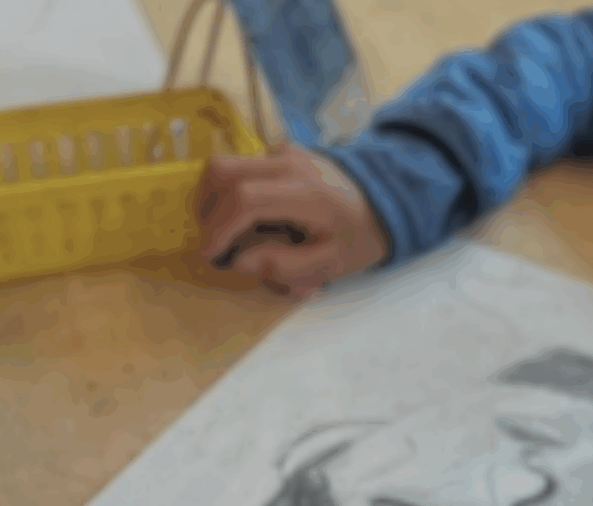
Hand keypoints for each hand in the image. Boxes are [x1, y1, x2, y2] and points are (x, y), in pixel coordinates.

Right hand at [197, 142, 389, 297]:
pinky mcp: (281, 151)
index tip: (210, 254)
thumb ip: (286, 267)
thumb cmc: (358, 237)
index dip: (219, 227)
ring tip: (224, 229)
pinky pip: (242, 164)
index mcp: (306, 193)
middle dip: (207, 209)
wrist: (384, 201)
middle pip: (224, 170)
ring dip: (214, 197)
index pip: (246, 199)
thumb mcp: (331, 265)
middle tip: (213, 240)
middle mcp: (290, 163)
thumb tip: (240, 261)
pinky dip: (231, 188)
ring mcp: (285, 152)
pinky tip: (244, 214)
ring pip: (227, 163)